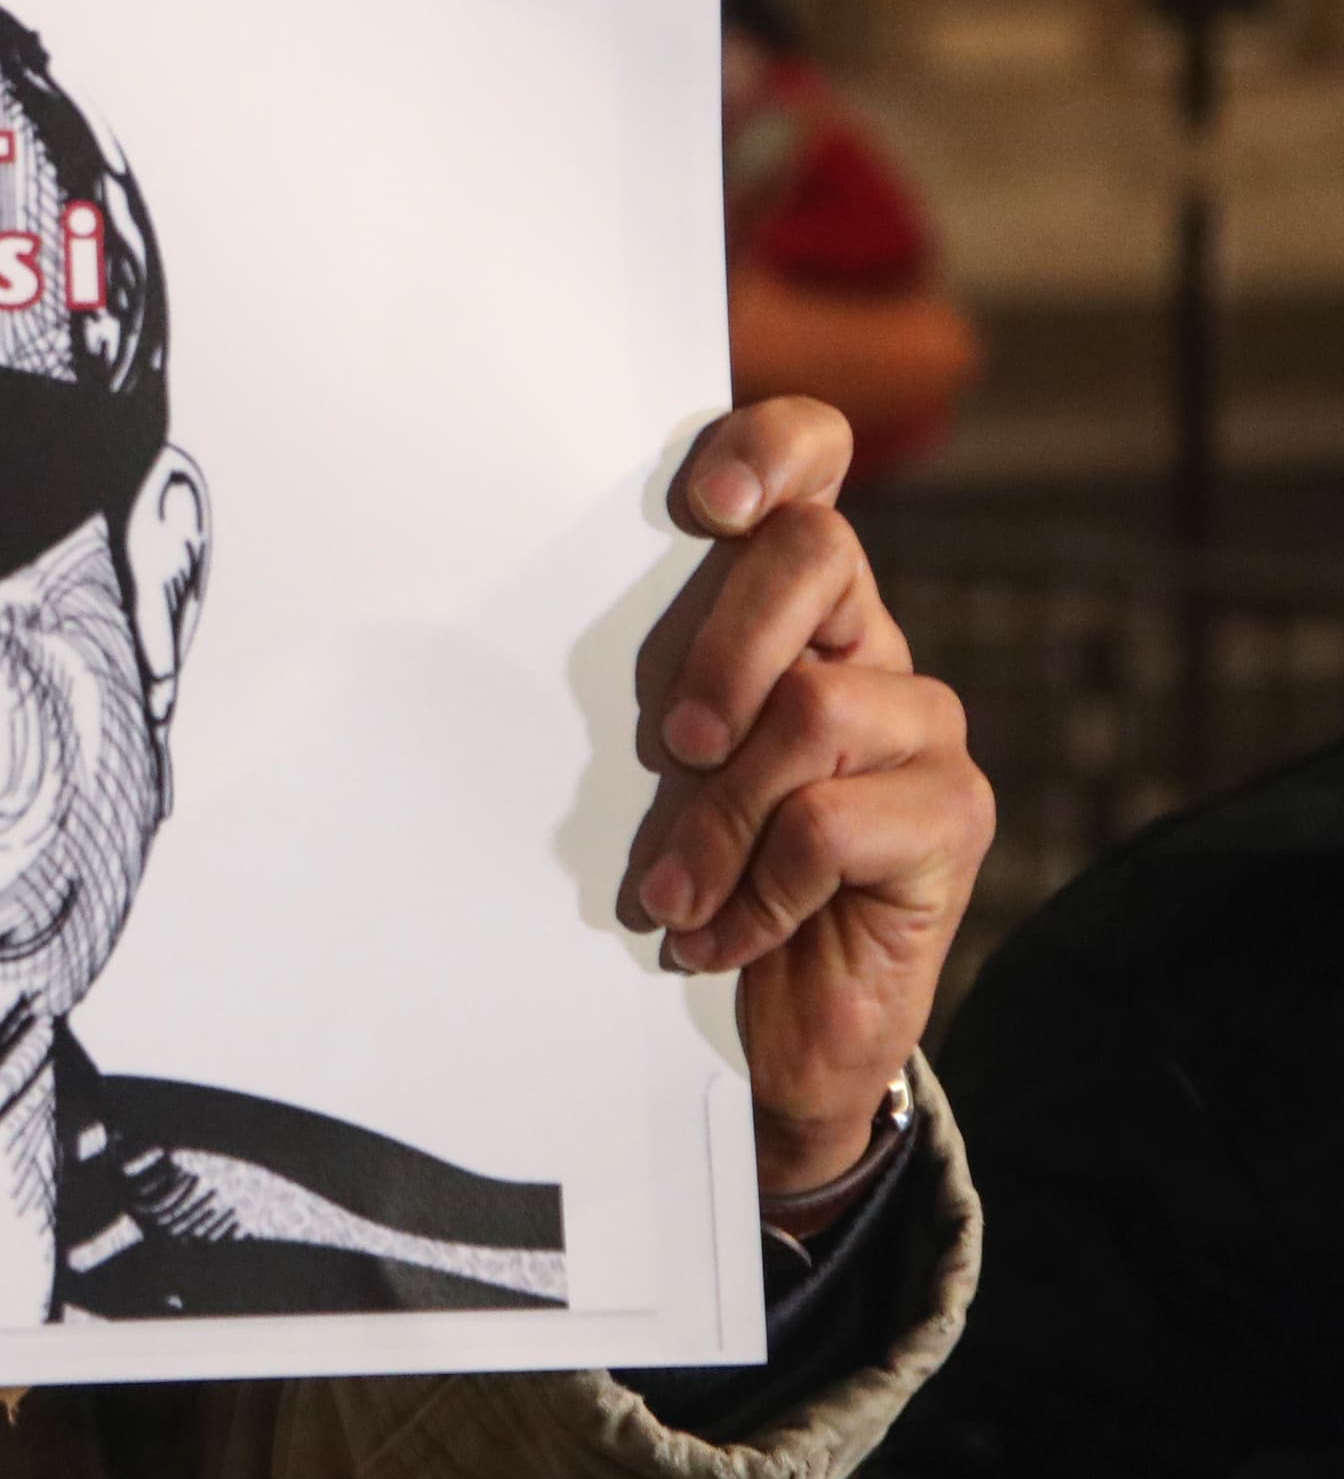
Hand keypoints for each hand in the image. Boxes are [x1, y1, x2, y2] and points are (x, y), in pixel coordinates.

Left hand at [618, 398, 991, 1207]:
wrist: (771, 1031)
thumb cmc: (693, 876)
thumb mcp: (647, 769)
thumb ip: (638, 687)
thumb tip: (527, 624)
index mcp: (791, 608)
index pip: (815, 466)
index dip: (772, 448)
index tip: (702, 501)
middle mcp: (869, 647)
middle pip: (818, 554)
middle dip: (722, 643)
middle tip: (672, 746)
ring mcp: (922, 729)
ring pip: (813, 706)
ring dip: (719, 817)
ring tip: (677, 890)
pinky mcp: (952, 818)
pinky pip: (833, 822)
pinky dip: (756, 889)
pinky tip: (728, 933)